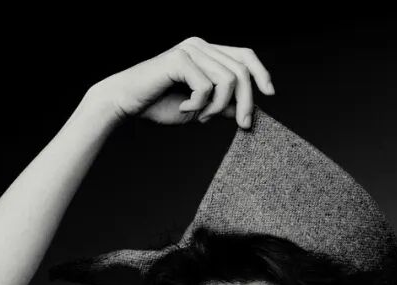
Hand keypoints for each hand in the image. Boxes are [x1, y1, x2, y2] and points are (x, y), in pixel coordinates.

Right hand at [89, 36, 274, 128]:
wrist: (126, 102)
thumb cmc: (159, 104)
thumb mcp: (199, 108)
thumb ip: (222, 105)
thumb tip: (246, 110)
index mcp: (206, 52)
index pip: (244, 55)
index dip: (261, 73)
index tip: (270, 95)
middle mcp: (200, 45)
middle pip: (241, 71)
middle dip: (246, 102)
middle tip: (242, 126)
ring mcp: (190, 49)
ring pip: (228, 80)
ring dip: (218, 107)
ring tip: (201, 117)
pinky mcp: (179, 59)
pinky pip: (206, 86)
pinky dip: (199, 105)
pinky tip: (183, 108)